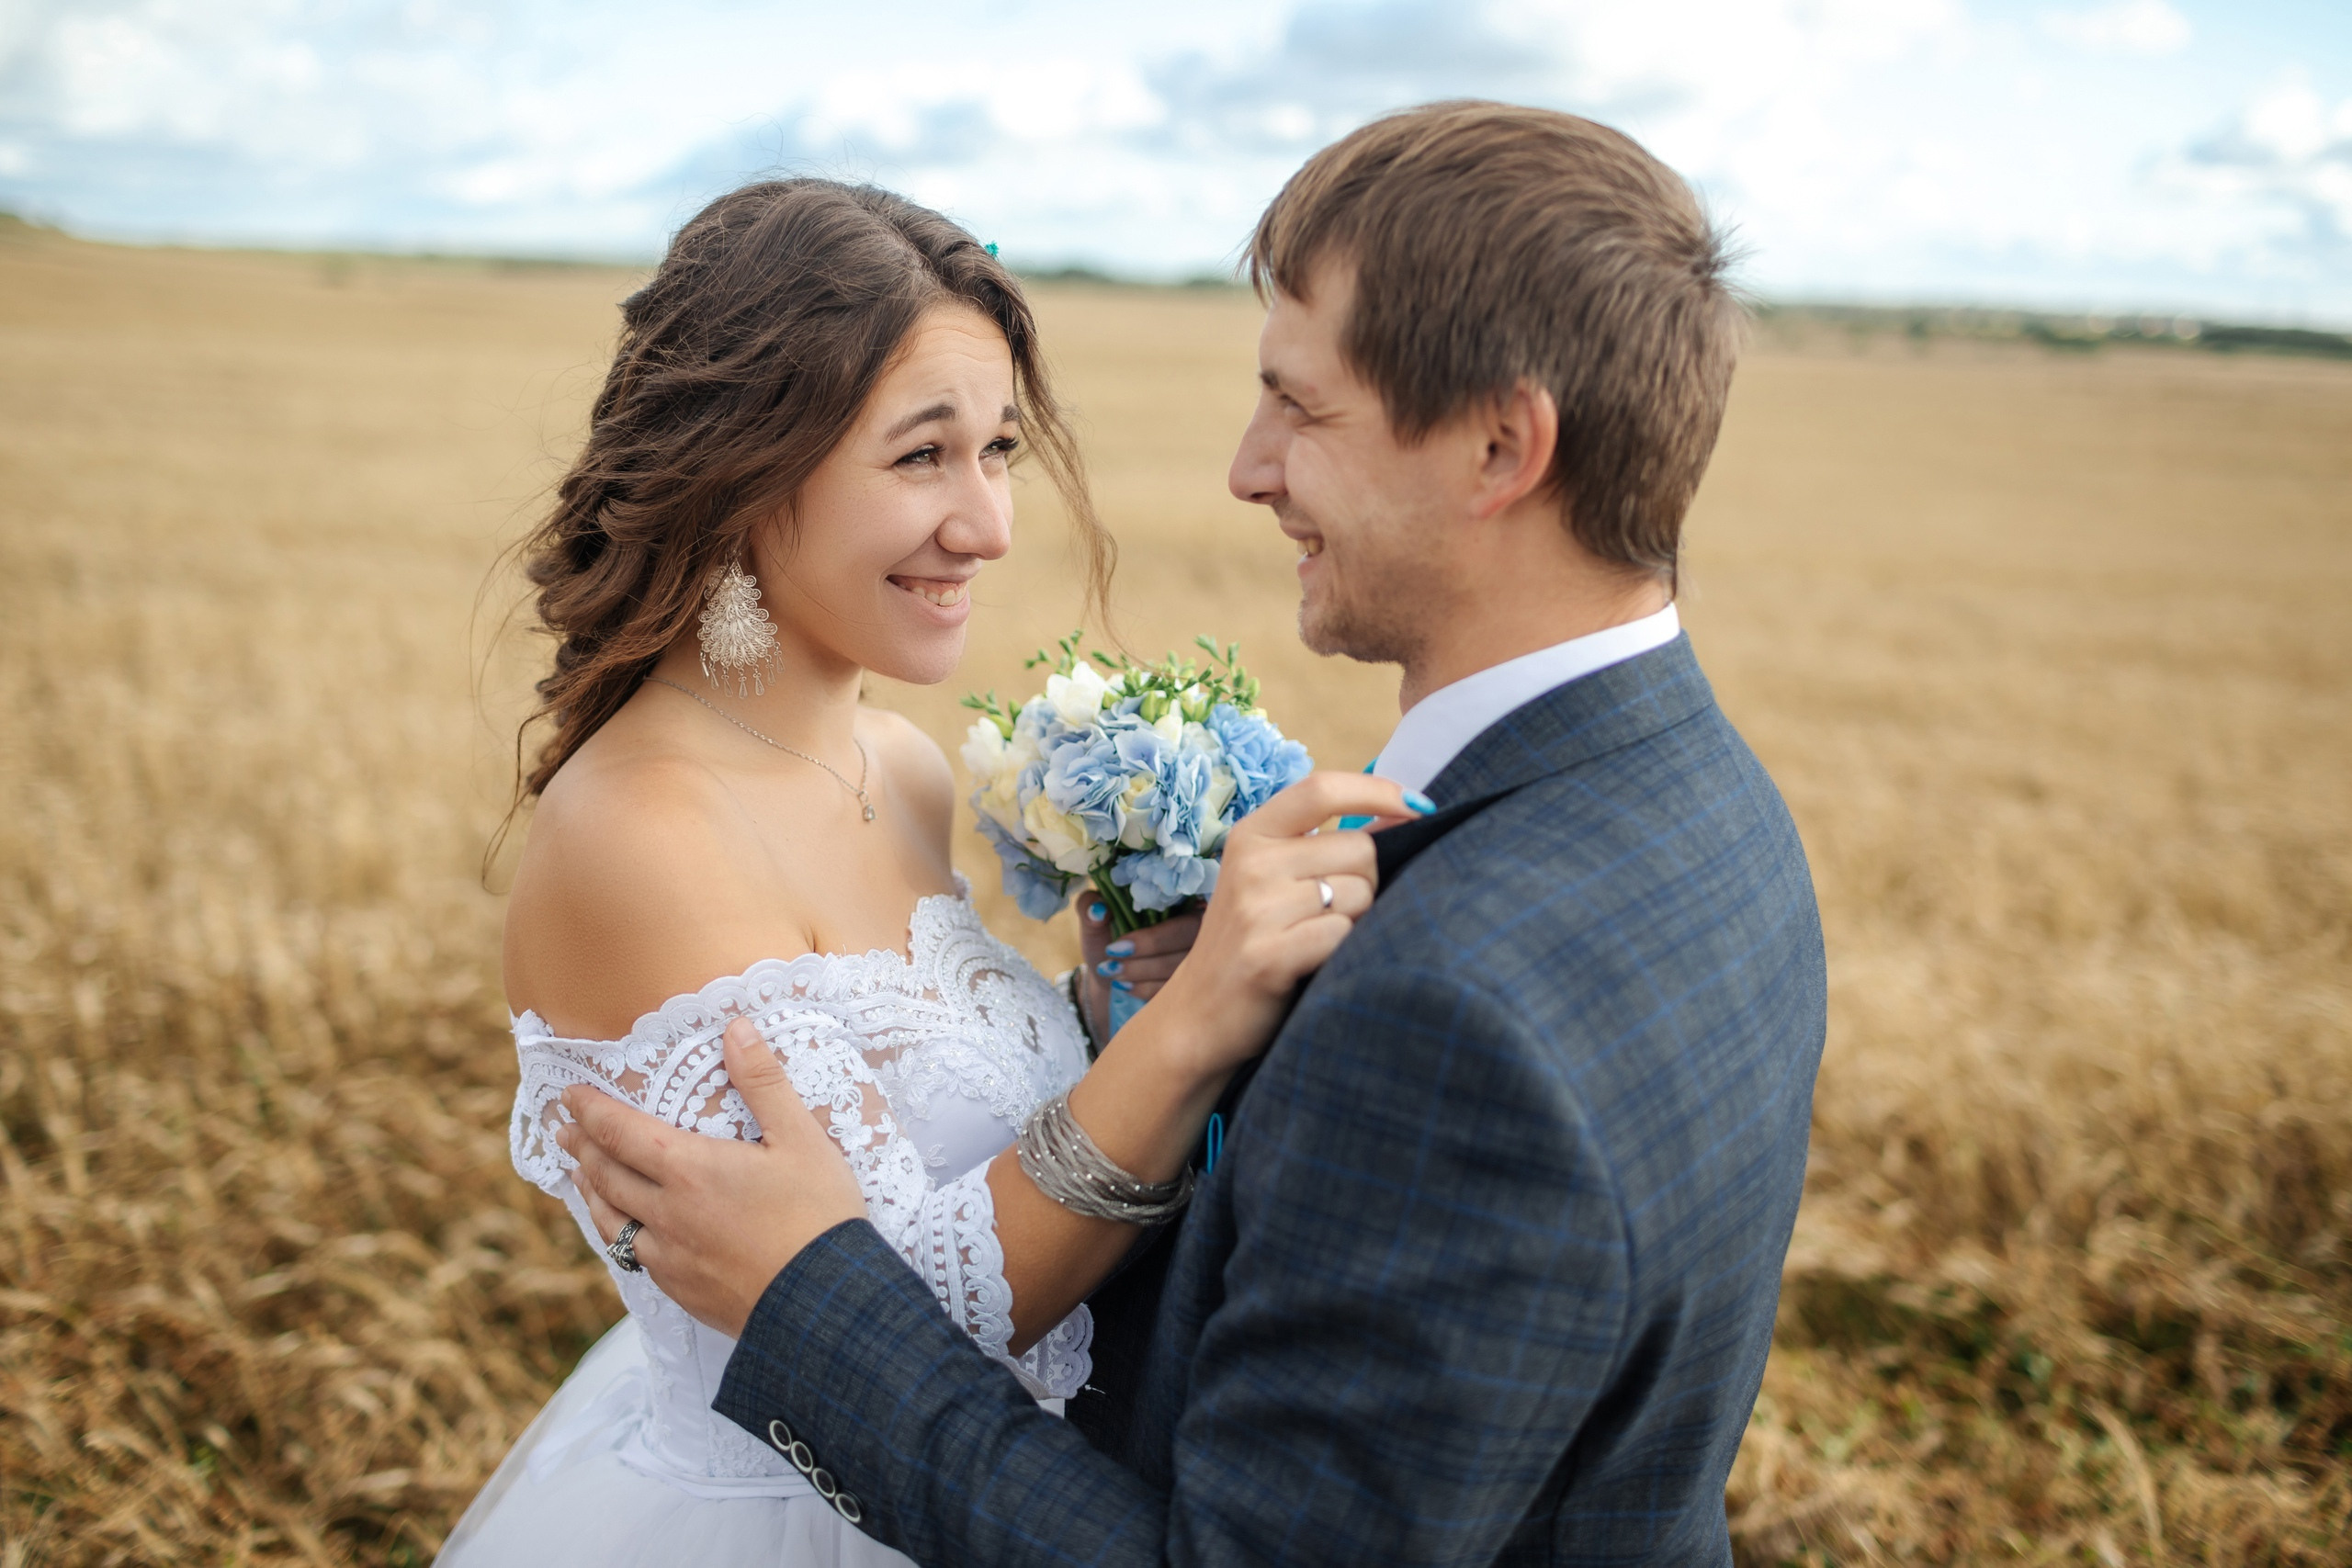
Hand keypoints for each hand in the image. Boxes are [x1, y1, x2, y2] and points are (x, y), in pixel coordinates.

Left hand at [556, 1018, 866, 1337]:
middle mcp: (667, 1212)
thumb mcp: (802, 1138)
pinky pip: (633, 1255)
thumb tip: (736, 1028)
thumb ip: (764, 1082)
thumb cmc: (819, 1216)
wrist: (822, 1303)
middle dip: (582, 1147)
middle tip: (565, 1131)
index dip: (591, 1110)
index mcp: (690, 1169)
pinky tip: (624, 1232)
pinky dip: (617, 1232)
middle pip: (606, 1174)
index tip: (570, 1095)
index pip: (621, 1132)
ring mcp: (669, 1256)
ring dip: (591, 1191)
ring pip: (610, 1219)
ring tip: (580, 1176)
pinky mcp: (680, 1290)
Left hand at [1076, 892, 1201, 1040]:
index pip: (1184, 903)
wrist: (1110, 976)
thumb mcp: (1093, 920)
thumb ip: (1090, 906)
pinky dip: (1148, 989)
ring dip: (1144, 971)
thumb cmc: (1107, 939)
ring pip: (1186, 963)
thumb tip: (1098, 910)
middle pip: (1192, 934)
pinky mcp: (1198, 981)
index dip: (1154, 930)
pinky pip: (1180, 987)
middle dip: (1150, 949)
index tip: (1117, 945)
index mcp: (1175, 897)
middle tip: (1112, 957)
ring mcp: (1204, 954)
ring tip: (1112, 972)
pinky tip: (1125, 986)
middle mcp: (1199, 923)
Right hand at [1142, 771, 1426, 1075]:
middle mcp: (1251, 863)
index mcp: (1251, 835)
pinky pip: (1344, 935)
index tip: (1417, 806)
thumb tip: (1403, 813)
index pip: (1323, 789)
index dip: (1378, 791)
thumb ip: (1327, 843)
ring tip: (1318, 940)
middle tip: (1333, 913)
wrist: (1197, 1016)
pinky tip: (1315, 963)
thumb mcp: (1272, 879)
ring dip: (1357, 920)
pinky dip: (1343, 951)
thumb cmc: (1249, 942)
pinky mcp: (1269, 955)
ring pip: (1360, 894)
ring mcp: (1257, 909)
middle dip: (1368, 881)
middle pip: (1360, 849)